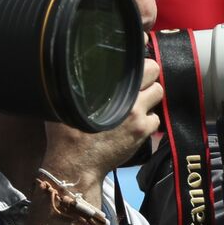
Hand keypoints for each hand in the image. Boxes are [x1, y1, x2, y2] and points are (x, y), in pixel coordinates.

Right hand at [40, 58, 163, 194]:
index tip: (133, 62)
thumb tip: (78, 68)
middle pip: (154, 72)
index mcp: (110, 87)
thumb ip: (76, 83)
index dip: (138, 59)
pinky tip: (134, 123)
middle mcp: (128, 98)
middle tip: (136, 82)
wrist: (76, 165)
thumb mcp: (65, 102)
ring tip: (136, 102)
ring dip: (149, 96)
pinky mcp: (143, 133)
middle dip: (147, 75)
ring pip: (158, 93)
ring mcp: (138, 116)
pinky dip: (148, 119)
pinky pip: (155, 118)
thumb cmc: (66, 133)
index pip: (139, 61)